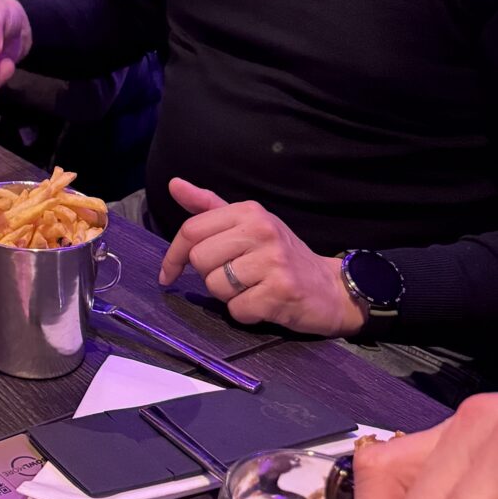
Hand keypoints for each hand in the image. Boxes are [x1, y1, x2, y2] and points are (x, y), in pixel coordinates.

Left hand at [157, 178, 364, 334]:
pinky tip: (262, 304)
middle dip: (209, 276)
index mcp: (249, 211)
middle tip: (234, 277)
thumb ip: (208, 206)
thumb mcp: (248, 223)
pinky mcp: (281, 293)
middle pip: (200, 260)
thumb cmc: (280, 255)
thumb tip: (174, 184)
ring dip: (228, 296)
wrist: (330, 287)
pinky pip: (237, 310)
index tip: (168, 273)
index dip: (173, 255)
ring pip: (216, 287)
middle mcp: (261, 230)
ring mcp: (273, 262)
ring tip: (252, 289)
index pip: (191, 230)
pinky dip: (245, 313)